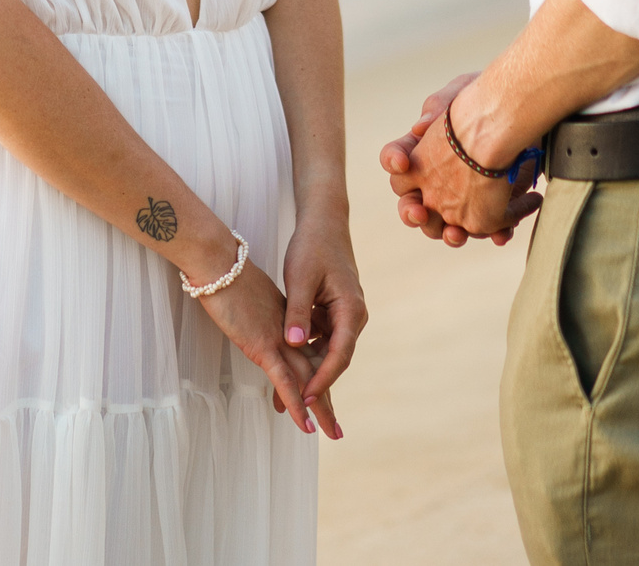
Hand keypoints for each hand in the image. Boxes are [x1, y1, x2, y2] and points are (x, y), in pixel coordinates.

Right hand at [190, 256, 336, 438]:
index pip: (309, 356)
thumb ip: (264, 317)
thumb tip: (266, 330)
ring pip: (306, 380)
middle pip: (314, 372)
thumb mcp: (252, 301)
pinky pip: (284, 380)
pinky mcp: (264, 345)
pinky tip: (304, 423)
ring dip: (319, 408)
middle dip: (325, 402)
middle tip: (335, 430)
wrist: (219, 262)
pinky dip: (295, 403)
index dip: (315, 380)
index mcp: (288, 322)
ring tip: (331, 432)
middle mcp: (290, 333)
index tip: (316, 401)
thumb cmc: (229, 277)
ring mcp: (279, 339)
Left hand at [279, 208, 365, 435]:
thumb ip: (297, 313)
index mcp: (351, 310)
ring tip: (289, 403)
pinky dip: (304, 356)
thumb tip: (292, 345)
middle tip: (304, 417)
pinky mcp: (331, 313)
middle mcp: (352, 316)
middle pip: (335, 361)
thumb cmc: (312, 246)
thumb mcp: (301, 278)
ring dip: (308, 375)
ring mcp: (343, 316)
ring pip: (326, 353)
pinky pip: (319, 341)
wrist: (324, 222)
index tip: (305, 397)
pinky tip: (286, 371)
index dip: (321, 379)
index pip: (339, 355)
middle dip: (317, 387)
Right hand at [379, 73, 539, 244]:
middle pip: (411, 206)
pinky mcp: (492, 207)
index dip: (393, 160)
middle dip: (412, 213)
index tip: (402, 162)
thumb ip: (438, 107)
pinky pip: (489, 229)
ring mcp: (462, 197)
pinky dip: (494, 233)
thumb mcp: (459, 92)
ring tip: (456, 234)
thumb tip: (420, 127)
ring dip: (448, 234)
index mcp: (420, 151)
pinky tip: (502, 234)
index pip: (393, 159)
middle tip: (419, 212)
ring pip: (445, 227)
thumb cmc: (486, 99)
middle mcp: (434, 180)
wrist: (524, 113)